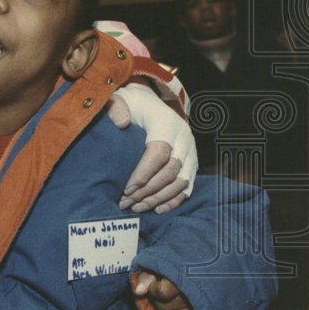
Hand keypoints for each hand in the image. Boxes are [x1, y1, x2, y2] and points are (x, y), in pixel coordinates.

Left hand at [107, 83, 197, 212]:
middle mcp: (184, 137)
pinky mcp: (192, 162)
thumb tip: (122, 123)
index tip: (126, 189)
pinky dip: (174, 200)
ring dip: (159, 198)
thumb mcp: (121, 99)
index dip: (144, 173)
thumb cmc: (133, 105)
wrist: (151, 103)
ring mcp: (190, 151)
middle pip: (171, 171)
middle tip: (125, 202)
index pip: (160, 152)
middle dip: (148, 190)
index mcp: (167, 123)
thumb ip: (116, 107)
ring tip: (136, 208)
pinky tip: (157, 210)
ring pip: (182, 182)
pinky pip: (189, 186)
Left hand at [132, 270, 200, 309]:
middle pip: (165, 309)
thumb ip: (146, 277)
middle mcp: (195, 296)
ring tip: (177, 308)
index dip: (155, 290)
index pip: (161, 292)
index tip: (157, 286)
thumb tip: (139, 291)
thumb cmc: (176, 275)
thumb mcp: (158, 270)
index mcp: (184, 278)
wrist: (208, 279)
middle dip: (161, 304)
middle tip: (168, 298)